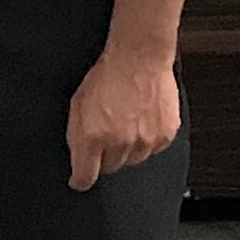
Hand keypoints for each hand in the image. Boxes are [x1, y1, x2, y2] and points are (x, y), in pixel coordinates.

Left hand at [65, 46, 181, 190]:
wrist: (139, 58)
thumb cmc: (106, 76)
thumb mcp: (77, 105)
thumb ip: (75, 135)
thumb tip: (77, 159)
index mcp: (94, 136)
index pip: (86, 176)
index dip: (80, 180)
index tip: (79, 181)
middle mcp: (120, 142)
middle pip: (110, 169)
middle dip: (104, 157)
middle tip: (105, 135)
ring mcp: (145, 140)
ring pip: (132, 161)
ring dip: (126, 150)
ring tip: (124, 124)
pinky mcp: (165, 135)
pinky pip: (152, 150)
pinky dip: (145, 141)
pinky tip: (140, 122)